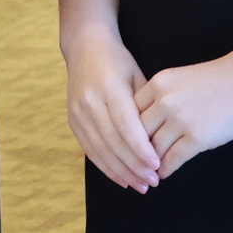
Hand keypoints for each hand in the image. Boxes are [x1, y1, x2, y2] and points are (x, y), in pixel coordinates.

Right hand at [63, 28, 161, 190]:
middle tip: (153, 182)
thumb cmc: (118, 61)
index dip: (140, 148)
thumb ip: (145, 107)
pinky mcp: (72, 121)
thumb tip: (160, 140)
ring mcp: (78, 112)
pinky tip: (122, 179)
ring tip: (141, 185)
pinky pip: (90, 150)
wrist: (85, 47)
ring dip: (121, 172)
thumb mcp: (137, 76)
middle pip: (113, 142)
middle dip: (133, 166)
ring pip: (100, 150)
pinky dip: (106, 167)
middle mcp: (90, 101)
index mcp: (109, 87)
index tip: (157, 165)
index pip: (126, 125)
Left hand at [135, 55, 232, 181]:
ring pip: (152, 148)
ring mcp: (180, 121)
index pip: (129, 111)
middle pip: (136, 132)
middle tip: (130, 163)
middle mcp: (164, 102)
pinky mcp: (197, 138)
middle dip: (132, 150)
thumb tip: (146, 123)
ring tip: (146, 173)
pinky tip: (163, 174)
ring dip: (148, 164)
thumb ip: (160, 97)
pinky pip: (173, 159)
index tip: (124, 142)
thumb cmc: (216, 79)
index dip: (125, 130)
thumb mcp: (178, 79)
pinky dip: (165, 169)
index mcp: (157, 84)